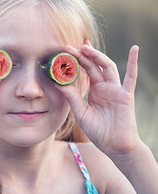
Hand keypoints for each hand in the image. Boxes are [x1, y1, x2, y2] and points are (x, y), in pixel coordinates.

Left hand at [57, 40, 140, 157]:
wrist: (114, 146)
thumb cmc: (99, 131)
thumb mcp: (81, 113)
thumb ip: (72, 98)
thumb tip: (58, 84)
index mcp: (94, 91)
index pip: (85, 71)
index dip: (76, 61)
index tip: (64, 52)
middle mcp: (105, 87)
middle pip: (93, 66)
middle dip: (82, 55)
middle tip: (68, 47)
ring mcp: (116, 89)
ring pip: (107, 67)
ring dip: (97, 56)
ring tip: (85, 47)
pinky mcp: (125, 95)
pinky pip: (131, 77)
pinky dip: (133, 62)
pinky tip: (134, 49)